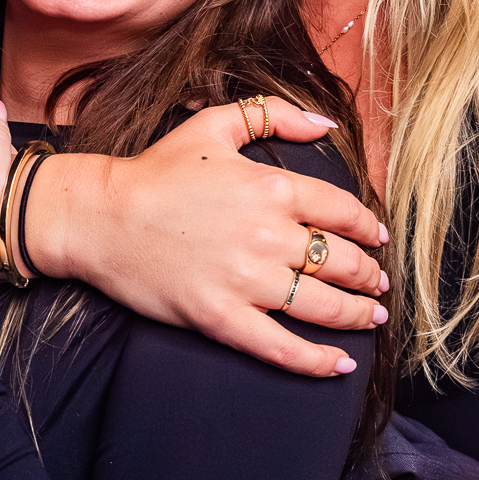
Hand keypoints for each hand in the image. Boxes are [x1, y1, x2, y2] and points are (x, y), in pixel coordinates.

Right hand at [30, 97, 388, 377]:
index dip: (369, 227)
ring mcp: (245, 281)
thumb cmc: (155, 170)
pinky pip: (281, 347)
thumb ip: (274, 115)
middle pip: (342, 261)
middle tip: (378, 282)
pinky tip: (339, 363)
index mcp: (270, 188)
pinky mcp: (220, 318)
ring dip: (357, 314)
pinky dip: (316, 360)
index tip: (378, 238)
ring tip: (371, 316)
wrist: (100, 216)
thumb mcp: (213, 125)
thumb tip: (326, 124)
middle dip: (369, 274)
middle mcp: (267, 236)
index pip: (342, 211)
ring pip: (322, 305)